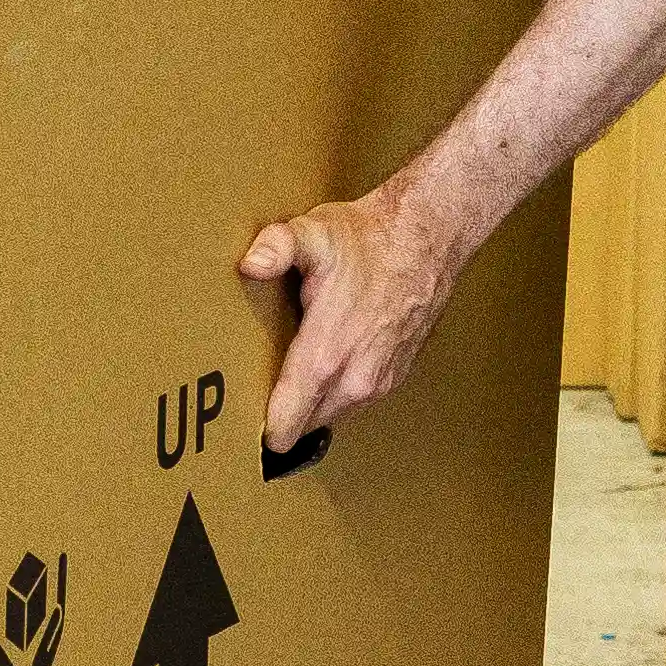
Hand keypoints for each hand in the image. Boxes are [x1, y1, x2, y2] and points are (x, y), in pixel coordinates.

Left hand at [240, 178, 461, 446]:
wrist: (427, 237)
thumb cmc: (369, 239)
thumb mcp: (314, 234)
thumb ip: (277, 247)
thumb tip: (252, 263)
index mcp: (329, 354)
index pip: (288, 421)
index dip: (261, 432)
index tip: (238, 432)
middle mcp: (356, 378)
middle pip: (305, 426)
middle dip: (280, 422)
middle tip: (251, 405)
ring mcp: (379, 382)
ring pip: (331, 417)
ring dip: (309, 411)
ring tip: (284, 394)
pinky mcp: (393, 378)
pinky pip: (353, 405)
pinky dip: (334, 398)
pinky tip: (321, 373)